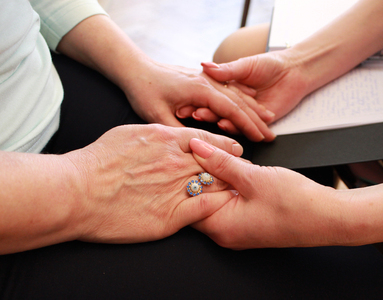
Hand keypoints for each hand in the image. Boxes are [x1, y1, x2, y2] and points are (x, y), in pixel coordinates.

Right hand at [65, 124, 242, 242]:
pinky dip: (217, 205)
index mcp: (166, 140)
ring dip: (228, 185)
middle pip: (217, 161)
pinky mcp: (170, 216)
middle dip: (233, 164)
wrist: (76, 192)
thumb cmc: (96, 162)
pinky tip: (224, 205)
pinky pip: (204, 209)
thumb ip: (155, 135)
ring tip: (239, 186)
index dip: (225, 145)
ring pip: (215, 184)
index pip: (208, 140)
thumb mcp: (128, 134)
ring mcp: (175, 189)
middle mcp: (175, 163)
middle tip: (244, 168)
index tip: (235, 149)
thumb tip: (168, 136)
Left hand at [124, 60, 275, 141]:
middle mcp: (207, 81)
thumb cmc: (145, 90)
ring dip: (254, 106)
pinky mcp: (203, 79)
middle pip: (239, 101)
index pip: (231, 109)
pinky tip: (251, 97)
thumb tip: (198, 146)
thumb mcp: (157, 116)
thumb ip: (179, 131)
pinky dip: (243, 94)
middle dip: (257, 118)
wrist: (136, 69)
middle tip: (271, 133)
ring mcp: (206, 78)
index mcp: (200, 90)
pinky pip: (228, 86)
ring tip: (268, 117)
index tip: (260, 136)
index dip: (247, 124)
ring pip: (236, 92)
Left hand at [189, 138, 344, 249]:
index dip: (187, 174)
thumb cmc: (295, 204)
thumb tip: (197, 148)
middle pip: (201, 198)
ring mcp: (238, 228)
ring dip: (221, 175)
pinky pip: (232, 199)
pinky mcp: (249, 220)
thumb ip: (220, 162)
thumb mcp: (252, 177)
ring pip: (218, 196)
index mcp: (220, 227)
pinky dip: (234, 183)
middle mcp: (225, 232)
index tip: (192, 152)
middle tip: (211, 150)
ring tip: (230, 157)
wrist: (330, 218)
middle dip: (205, 172)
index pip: (186, 201)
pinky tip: (243, 168)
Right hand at [200, 50, 308, 124]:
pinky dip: (238, 128)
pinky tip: (230, 126)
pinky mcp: (258, 124)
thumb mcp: (245, 65)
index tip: (189, 102)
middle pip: (217, 110)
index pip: (210, 97)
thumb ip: (227, 70)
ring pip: (230, 121)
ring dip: (221, 122)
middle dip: (207, 113)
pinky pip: (246, 128)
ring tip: (215, 121)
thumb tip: (205, 66)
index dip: (200, 100)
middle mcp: (234, 104)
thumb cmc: (270, 64)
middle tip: (197, 114)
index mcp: (227, 89)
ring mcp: (246, 115)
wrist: (295, 72)